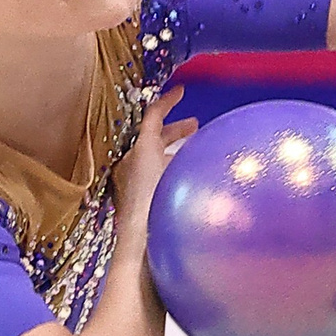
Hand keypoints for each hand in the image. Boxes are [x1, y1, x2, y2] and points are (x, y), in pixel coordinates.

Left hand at [113, 83, 196, 229]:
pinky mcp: (137, 200)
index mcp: (140, 150)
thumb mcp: (172, 168)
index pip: (152, 115)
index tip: (181, 91)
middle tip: (195, 125)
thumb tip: (202, 133)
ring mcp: (133, 182)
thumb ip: (184, 150)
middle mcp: (133, 163)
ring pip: (155, 156)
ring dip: (173, 149)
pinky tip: (185, 177)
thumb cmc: (157, 205)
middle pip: (153, 136)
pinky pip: (154, 174)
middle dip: (175, 128)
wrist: (142, 244)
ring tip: (194, 149)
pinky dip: (169, 167)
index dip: (167, 101)